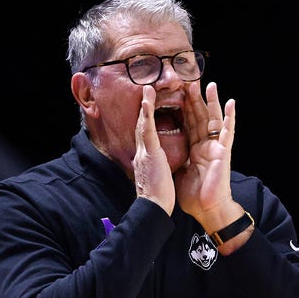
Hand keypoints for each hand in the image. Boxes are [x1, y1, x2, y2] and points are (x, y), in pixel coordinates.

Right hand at [133, 85, 175, 215]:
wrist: (154, 208)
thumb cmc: (157, 196)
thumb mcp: (155, 176)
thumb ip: (154, 167)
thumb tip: (155, 164)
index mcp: (145, 158)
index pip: (146, 135)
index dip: (146, 120)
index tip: (147, 107)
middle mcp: (142, 152)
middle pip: (142, 125)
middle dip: (143, 108)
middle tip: (145, 91)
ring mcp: (144, 152)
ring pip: (143, 124)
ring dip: (145, 105)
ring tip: (147, 89)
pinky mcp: (150, 154)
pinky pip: (148, 130)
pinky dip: (147, 114)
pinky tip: (147, 101)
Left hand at [174, 82, 237, 227]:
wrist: (205, 210)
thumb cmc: (193, 195)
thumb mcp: (178, 170)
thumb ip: (174, 156)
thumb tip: (161, 149)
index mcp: (193, 149)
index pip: (186, 123)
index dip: (182, 107)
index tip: (176, 91)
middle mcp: (204, 145)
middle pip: (198, 116)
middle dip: (194, 98)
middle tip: (189, 79)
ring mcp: (215, 147)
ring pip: (212, 119)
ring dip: (211, 101)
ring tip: (209, 83)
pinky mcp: (223, 152)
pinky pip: (228, 132)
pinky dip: (230, 117)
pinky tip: (231, 103)